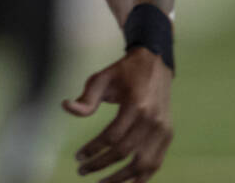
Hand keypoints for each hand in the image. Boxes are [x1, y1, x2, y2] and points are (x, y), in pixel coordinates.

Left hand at [63, 48, 172, 181]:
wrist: (155, 64)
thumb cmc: (124, 72)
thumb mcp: (102, 78)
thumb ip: (87, 97)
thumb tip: (66, 107)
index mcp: (136, 105)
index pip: (112, 137)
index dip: (93, 150)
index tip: (77, 157)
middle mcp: (152, 120)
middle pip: (125, 153)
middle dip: (102, 165)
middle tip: (82, 171)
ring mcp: (163, 129)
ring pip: (143, 164)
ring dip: (121, 178)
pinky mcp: (168, 134)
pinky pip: (156, 162)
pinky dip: (142, 176)